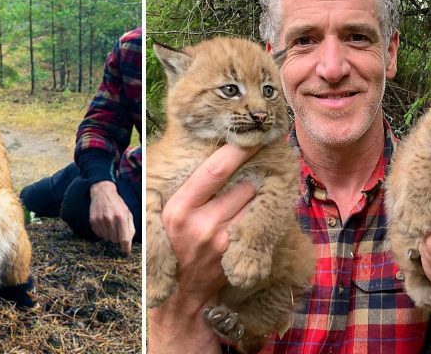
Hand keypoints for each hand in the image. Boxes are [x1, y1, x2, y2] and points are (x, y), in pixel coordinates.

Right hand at [89, 181, 134, 254]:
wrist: (103, 192)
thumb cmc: (117, 204)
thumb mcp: (128, 213)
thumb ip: (130, 228)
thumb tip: (129, 242)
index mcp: (121, 217)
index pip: (124, 238)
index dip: (126, 248)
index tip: (126, 253)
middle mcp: (110, 219)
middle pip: (115, 240)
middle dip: (117, 238)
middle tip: (117, 229)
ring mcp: (100, 220)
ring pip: (106, 238)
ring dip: (109, 235)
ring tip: (110, 225)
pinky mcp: (93, 221)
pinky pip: (99, 235)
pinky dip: (102, 232)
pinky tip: (104, 223)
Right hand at [148, 144, 258, 353]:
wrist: (182, 294)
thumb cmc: (174, 245)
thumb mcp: (167, 215)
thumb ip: (187, 190)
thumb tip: (214, 154)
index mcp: (178, 209)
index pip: (214, 171)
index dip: (237, 150)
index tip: (252, 135)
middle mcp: (202, 223)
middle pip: (243, 185)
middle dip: (253, 173)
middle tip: (260, 161)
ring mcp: (224, 241)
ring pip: (255, 202)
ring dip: (260, 192)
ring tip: (260, 183)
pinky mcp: (239, 253)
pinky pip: (259, 222)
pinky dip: (262, 212)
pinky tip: (260, 207)